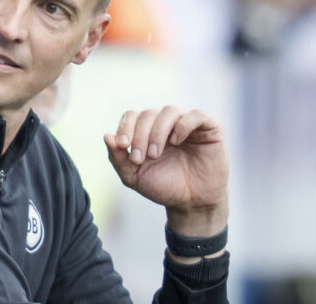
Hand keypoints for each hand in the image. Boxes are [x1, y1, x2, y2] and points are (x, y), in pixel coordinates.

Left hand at [103, 107, 228, 235]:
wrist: (192, 204)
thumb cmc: (164, 187)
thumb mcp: (134, 176)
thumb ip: (118, 158)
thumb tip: (106, 136)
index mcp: (147, 130)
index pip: (132, 115)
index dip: (125, 127)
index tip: (123, 146)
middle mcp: (166, 123)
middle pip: (147, 113)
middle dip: (140, 135)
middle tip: (140, 158)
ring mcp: (188, 124)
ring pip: (169, 111)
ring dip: (157, 131)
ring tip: (155, 153)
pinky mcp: (209, 129)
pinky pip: (196, 115)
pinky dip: (183, 125)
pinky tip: (176, 141)